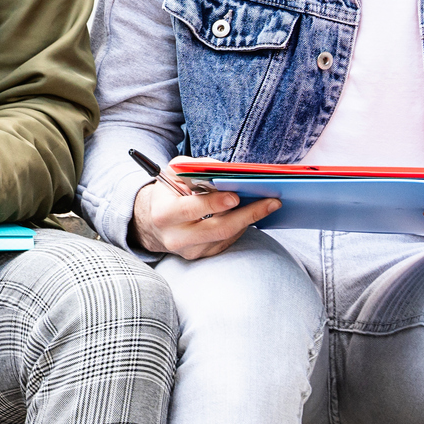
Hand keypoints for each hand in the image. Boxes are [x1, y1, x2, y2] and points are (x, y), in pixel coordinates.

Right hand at [131, 160, 279, 258]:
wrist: (152, 222)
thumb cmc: (168, 192)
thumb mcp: (173, 172)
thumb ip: (194, 167)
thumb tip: (224, 169)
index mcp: (164, 214)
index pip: (191, 210)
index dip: (214, 203)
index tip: (237, 196)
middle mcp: (175, 237)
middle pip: (217, 229)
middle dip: (247, 215)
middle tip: (271, 202)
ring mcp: (189, 250)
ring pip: (226, 237)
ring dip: (249, 220)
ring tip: (268, 205)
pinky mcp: (200, 256)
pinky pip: (226, 243)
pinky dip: (240, 228)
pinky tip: (250, 215)